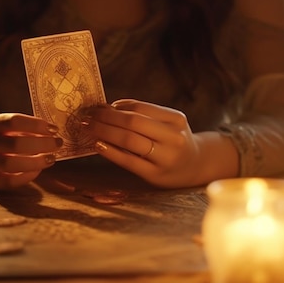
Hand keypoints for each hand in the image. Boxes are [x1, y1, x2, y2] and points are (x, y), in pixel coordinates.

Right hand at [0, 113, 62, 189]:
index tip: (54, 129)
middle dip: (41, 144)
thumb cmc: (7, 140)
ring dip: (36, 161)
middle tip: (58, 144)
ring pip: (10, 164)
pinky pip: (10, 180)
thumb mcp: (13, 130)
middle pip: (14, 143)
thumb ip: (30, 130)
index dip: (36, 125)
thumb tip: (55, 133)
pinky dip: (27, 176)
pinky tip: (38, 170)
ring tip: (51, 158)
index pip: (13, 121)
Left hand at [86, 99, 203, 187]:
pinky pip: (128, 161)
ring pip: (129, 140)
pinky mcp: (155, 175)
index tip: (98, 107)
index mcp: (176, 120)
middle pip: (133, 123)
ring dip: (104, 132)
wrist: (196, 166)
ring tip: (89, 128)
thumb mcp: (167, 123)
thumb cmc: (174, 141)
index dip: (116, 107)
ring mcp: (166, 157)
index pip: (140, 108)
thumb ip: (143, 114)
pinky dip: (110, 151)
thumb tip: (108, 107)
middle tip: (87, 117)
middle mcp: (174, 138)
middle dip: (106, 118)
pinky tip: (98, 145)